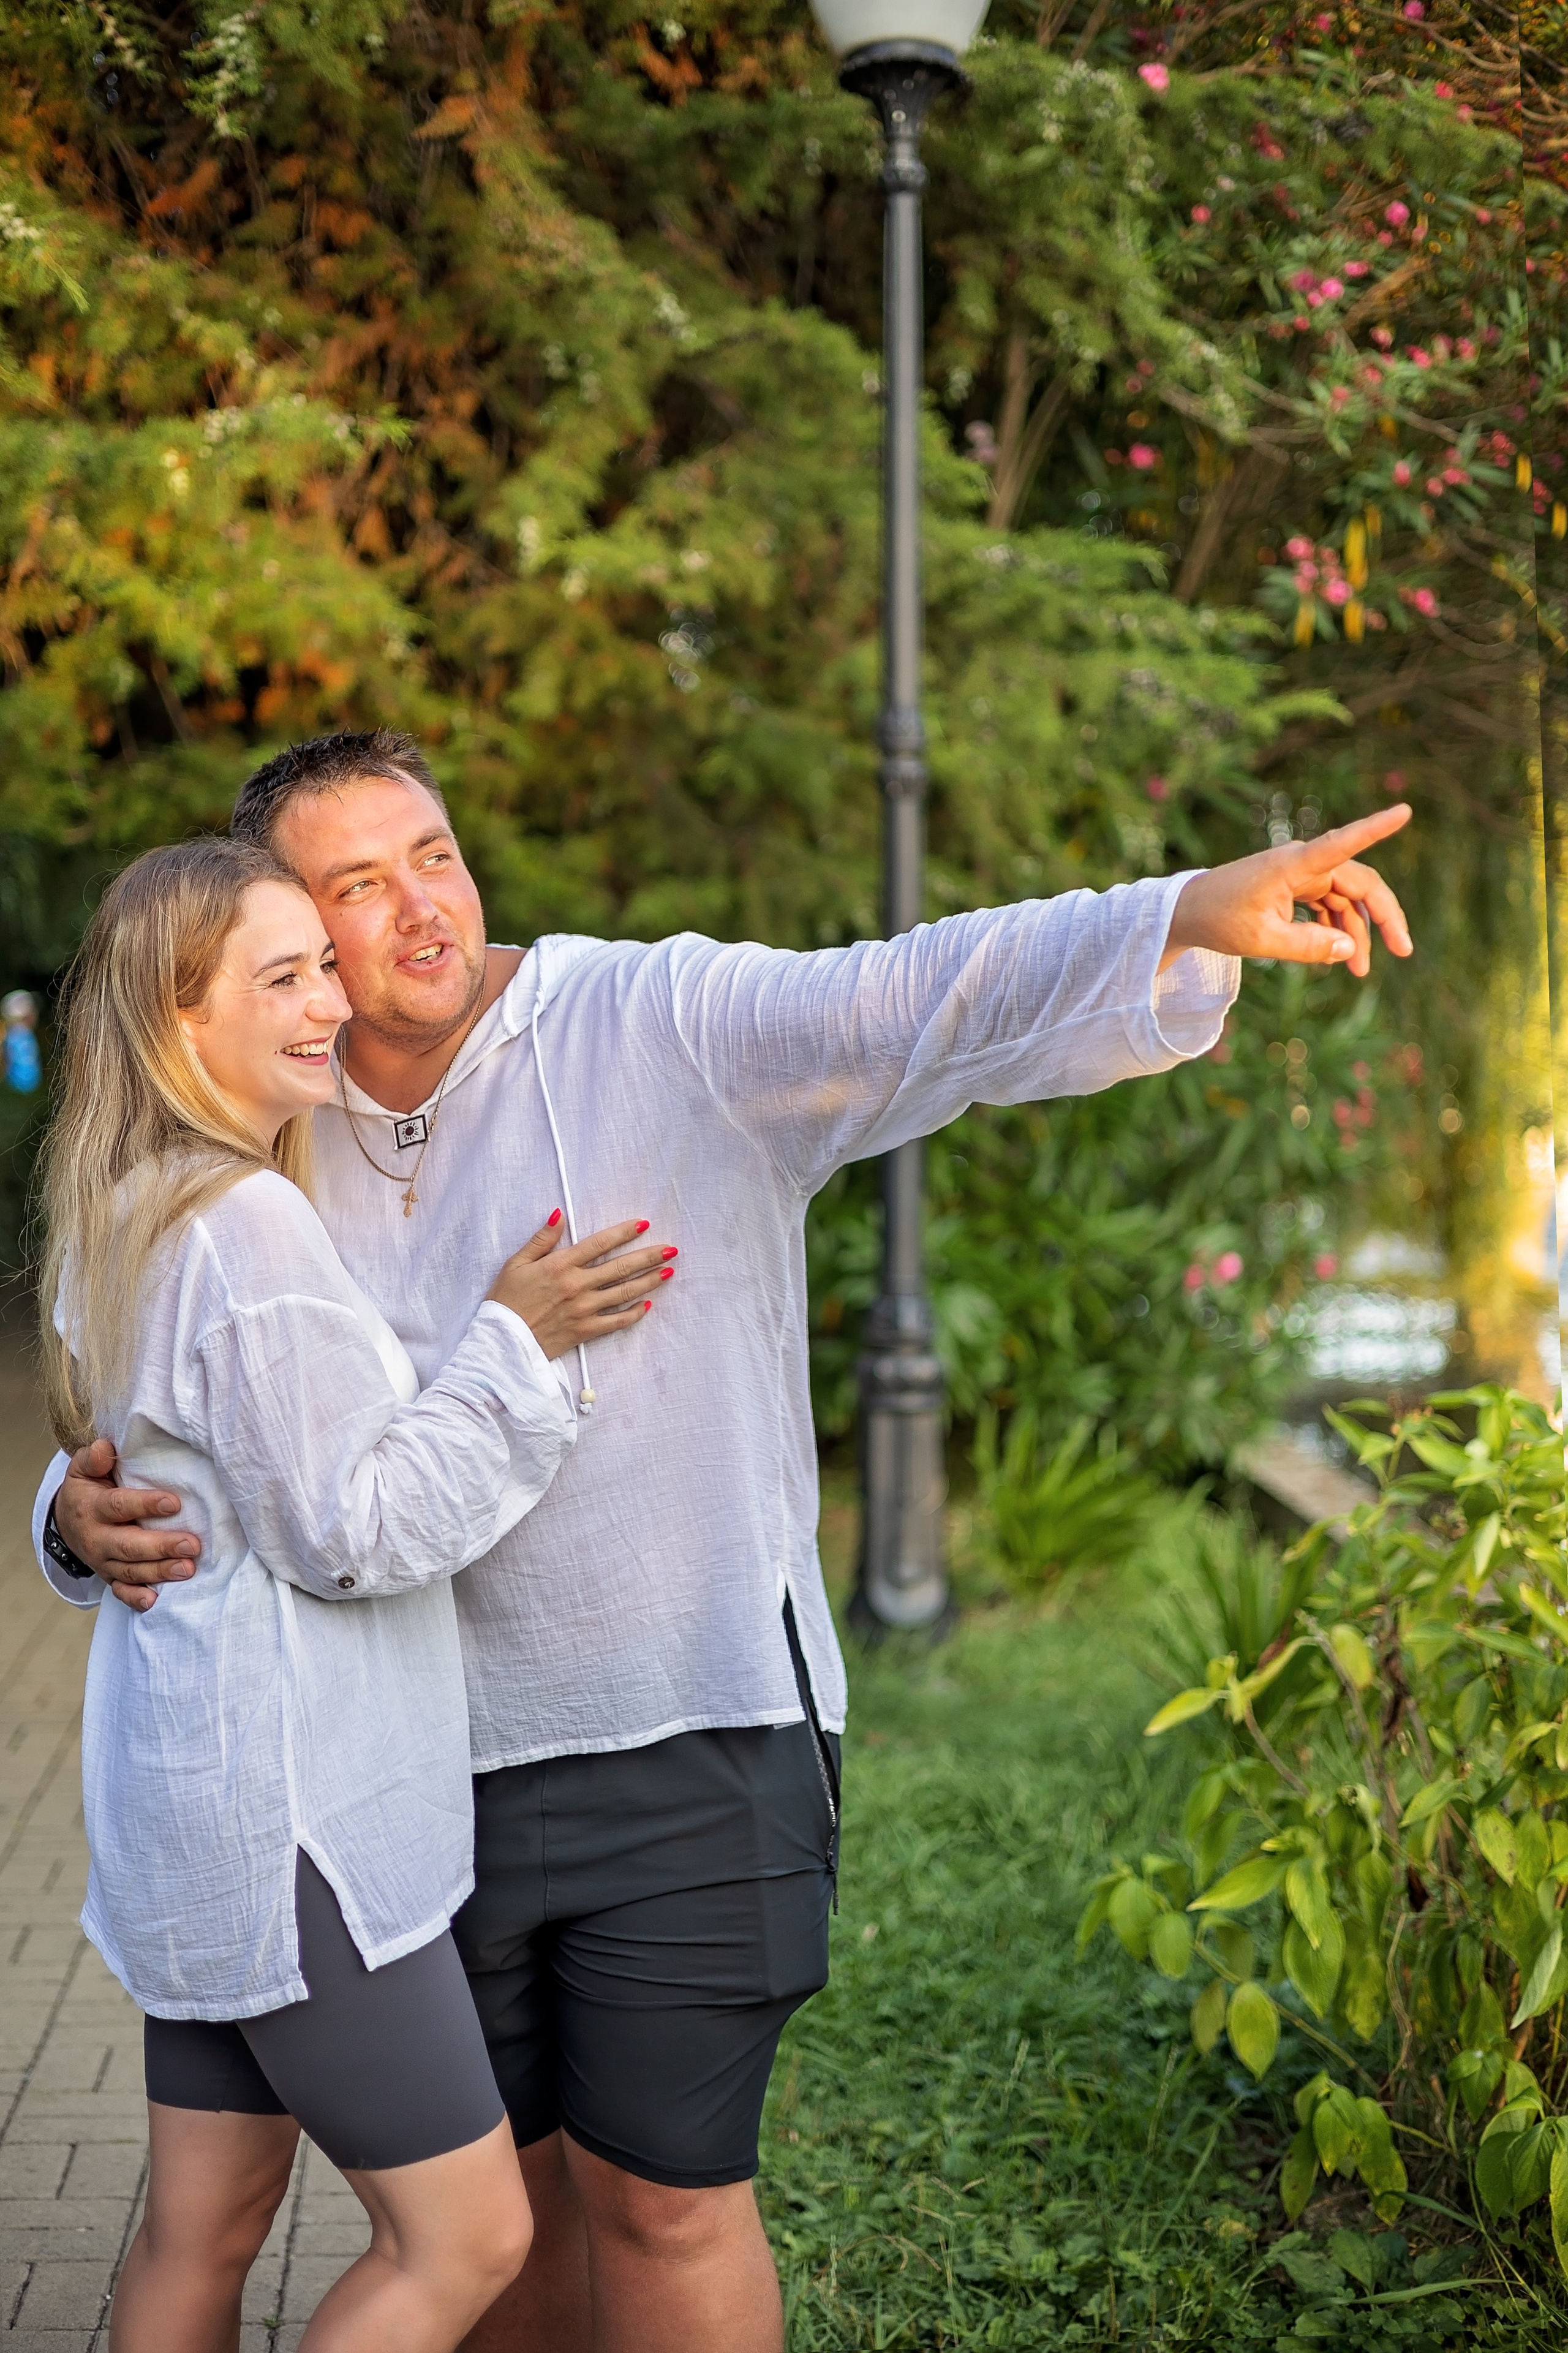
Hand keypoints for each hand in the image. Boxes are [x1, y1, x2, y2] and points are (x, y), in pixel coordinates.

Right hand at [55, 1438, 199, 1614]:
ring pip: (131, 1571)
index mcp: (92, 1509)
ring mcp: (103, 1562)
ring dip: (159, 1572)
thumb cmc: (87, 1489)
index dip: (145, 1505)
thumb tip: (105, 1448)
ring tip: (188, 1568)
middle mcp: (97, 1539)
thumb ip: (92, 1458)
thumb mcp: (83, 1470)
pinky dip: (136, 1599)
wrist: (67, 1521)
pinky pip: (121, 1592)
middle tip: (192, 1544)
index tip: (173, 1502)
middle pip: (129, 1546)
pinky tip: (155, 1601)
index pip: (119, 1507)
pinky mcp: (109, 1577)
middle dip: (161, 1547)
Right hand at [488, 1213, 675, 1359]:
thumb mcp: (516, 1263)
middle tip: (671, 1249)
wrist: (501, 1343)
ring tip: (668, 1271)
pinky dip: (634, 1314)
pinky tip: (648, 1305)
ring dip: (649, 1281)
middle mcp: (577, 1286)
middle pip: (620, 1267)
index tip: (644, 1223)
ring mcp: (583, 1310)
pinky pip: (616, 1322)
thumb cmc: (506, 1301)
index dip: (624, 1232)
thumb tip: (559, 1214)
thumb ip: (541, 1239)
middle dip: (648, 1256)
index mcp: (560, 1265)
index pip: (599, 1243)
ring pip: (624, 1292)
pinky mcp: (585, 1331)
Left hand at [1161, 803, 1413, 978]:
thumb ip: (1307, 947)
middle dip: (1383, 918)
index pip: (1342, 842)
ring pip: (1346, 899)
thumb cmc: (1219, 920)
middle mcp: (1302, 864)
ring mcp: (1300, 875)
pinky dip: (1336, 929)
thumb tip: (1349, 948)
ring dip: (1357, 933)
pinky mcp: (1295, 887)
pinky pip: (1328, 905)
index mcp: (1293, 865)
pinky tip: (1338, 955)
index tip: (1404, 811)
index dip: (1375, 828)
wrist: (1187, 912)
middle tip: (1403, 951)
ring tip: (1360, 971)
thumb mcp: (1261, 941)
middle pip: (1360, 884)